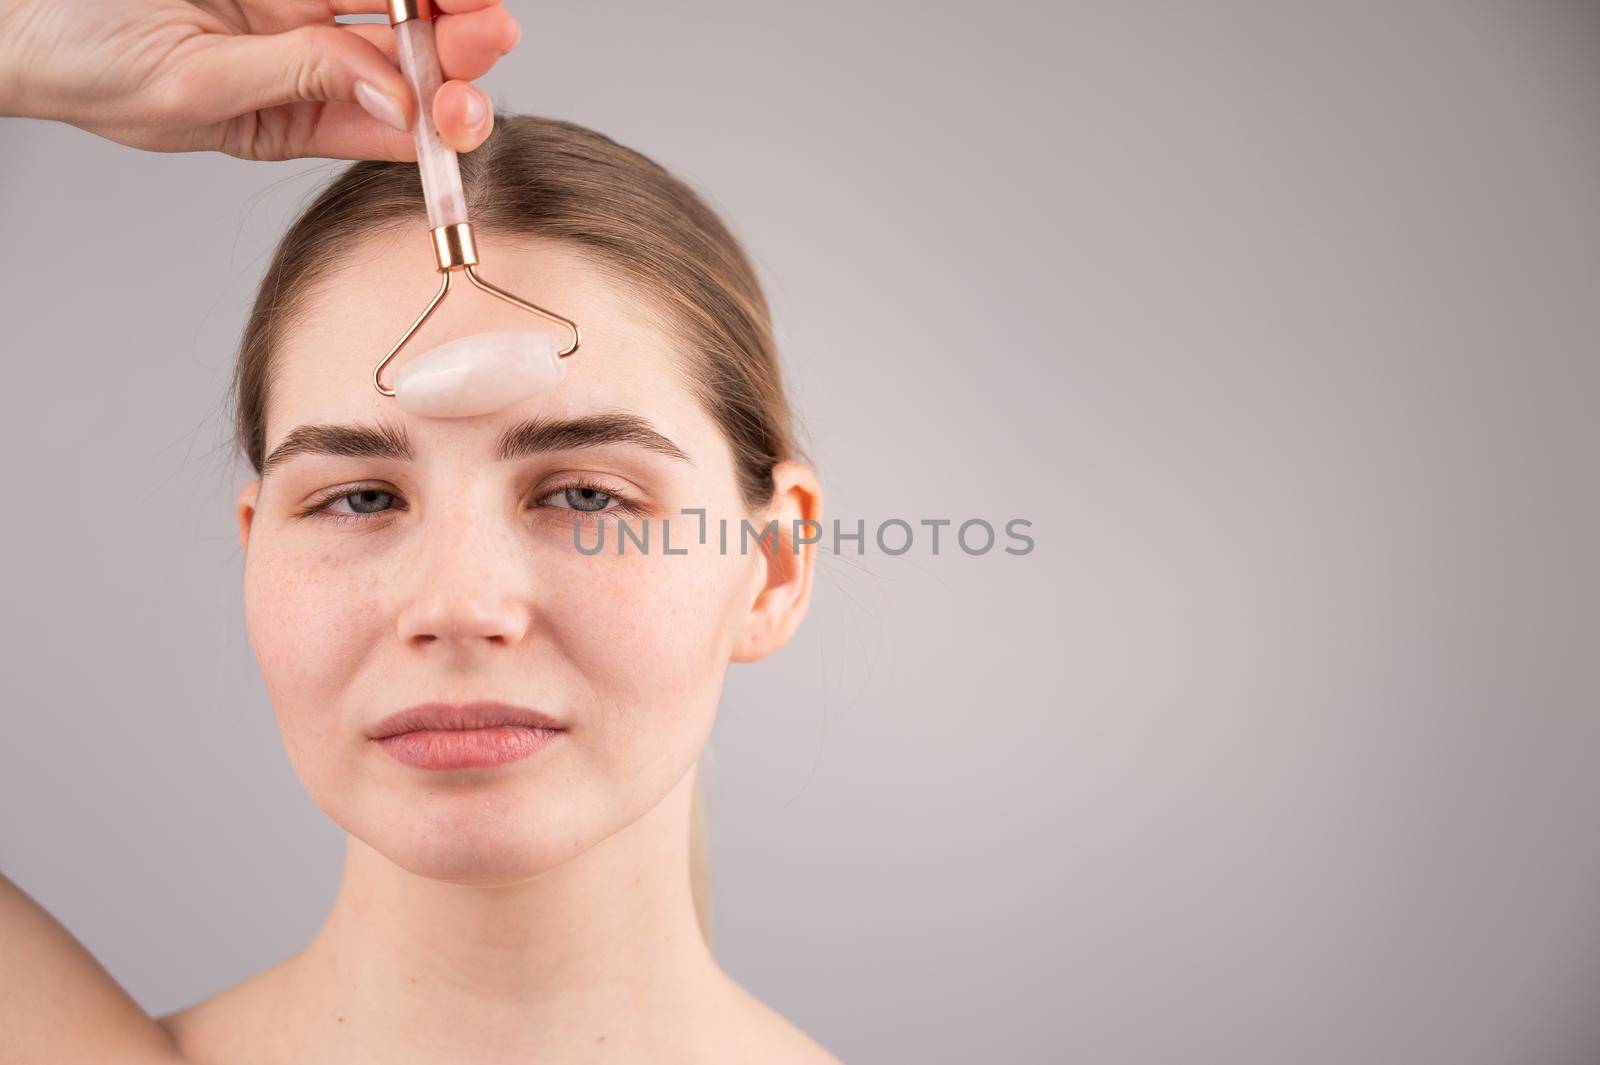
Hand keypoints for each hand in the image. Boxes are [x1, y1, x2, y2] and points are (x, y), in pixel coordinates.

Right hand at [0, 0, 519, 160]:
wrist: (14, 13)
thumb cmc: (83, 66)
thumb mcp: (194, 89)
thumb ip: (294, 83)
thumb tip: (394, 94)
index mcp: (298, 119)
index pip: (394, 127)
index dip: (442, 116)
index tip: (465, 101)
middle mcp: (308, 60)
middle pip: (409, 56)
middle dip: (459, 46)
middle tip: (491, 28)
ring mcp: (295, 3)